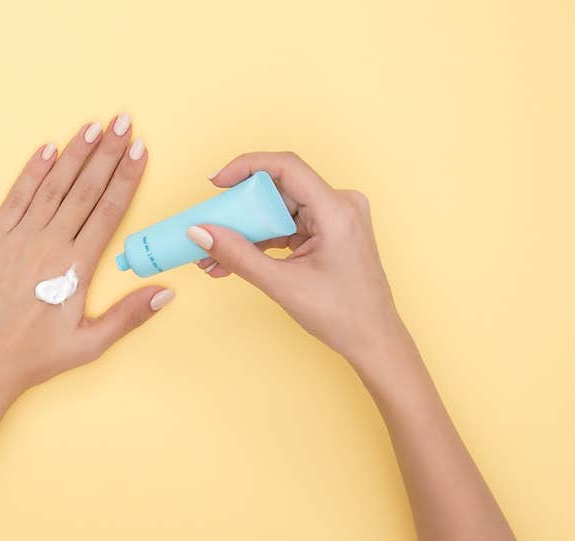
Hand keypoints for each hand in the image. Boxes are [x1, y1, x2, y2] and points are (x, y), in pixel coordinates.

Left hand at [0, 115, 173, 414]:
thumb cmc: (34, 358)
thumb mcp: (90, 345)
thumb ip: (129, 315)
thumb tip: (167, 292)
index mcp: (75, 268)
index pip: (108, 210)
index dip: (126, 178)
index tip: (140, 151)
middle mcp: (47, 245)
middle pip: (84, 189)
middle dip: (107, 153)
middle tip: (123, 122)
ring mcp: (16, 238)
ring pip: (52, 186)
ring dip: (74, 154)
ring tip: (93, 127)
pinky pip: (15, 197)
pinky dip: (31, 171)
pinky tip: (47, 149)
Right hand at [189, 152, 403, 367]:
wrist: (373, 340)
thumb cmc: (343, 315)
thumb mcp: (282, 284)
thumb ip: (237, 255)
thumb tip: (201, 232)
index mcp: (337, 210)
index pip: (286, 167)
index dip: (246, 167)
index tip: (216, 183)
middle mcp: (341, 205)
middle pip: (279, 190)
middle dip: (240, 211)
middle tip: (209, 229)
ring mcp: (337, 219)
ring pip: (280, 211)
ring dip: (247, 231)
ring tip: (214, 256)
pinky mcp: (331, 233)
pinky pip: (289, 226)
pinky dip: (263, 242)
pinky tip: (236, 260)